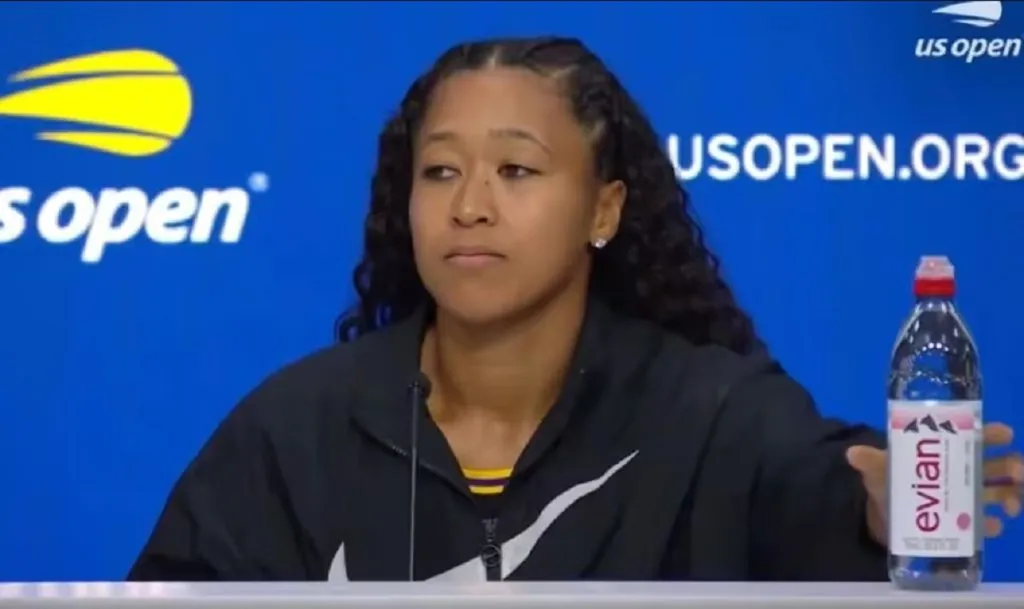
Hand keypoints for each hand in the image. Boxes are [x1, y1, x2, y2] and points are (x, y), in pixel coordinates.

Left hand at [846, 422, 1022, 545]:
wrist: (886, 516)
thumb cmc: (889, 483)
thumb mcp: (879, 470)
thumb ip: (870, 461)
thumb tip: (851, 454)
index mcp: (945, 453)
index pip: (973, 437)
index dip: (991, 433)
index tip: (1004, 432)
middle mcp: (963, 473)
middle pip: (996, 466)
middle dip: (1011, 466)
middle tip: (1017, 470)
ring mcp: (968, 498)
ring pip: (1001, 492)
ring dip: (1010, 495)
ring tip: (1009, 504)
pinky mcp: (965, 523)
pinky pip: (985, 524)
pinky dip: (990, 525)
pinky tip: (992, 526)